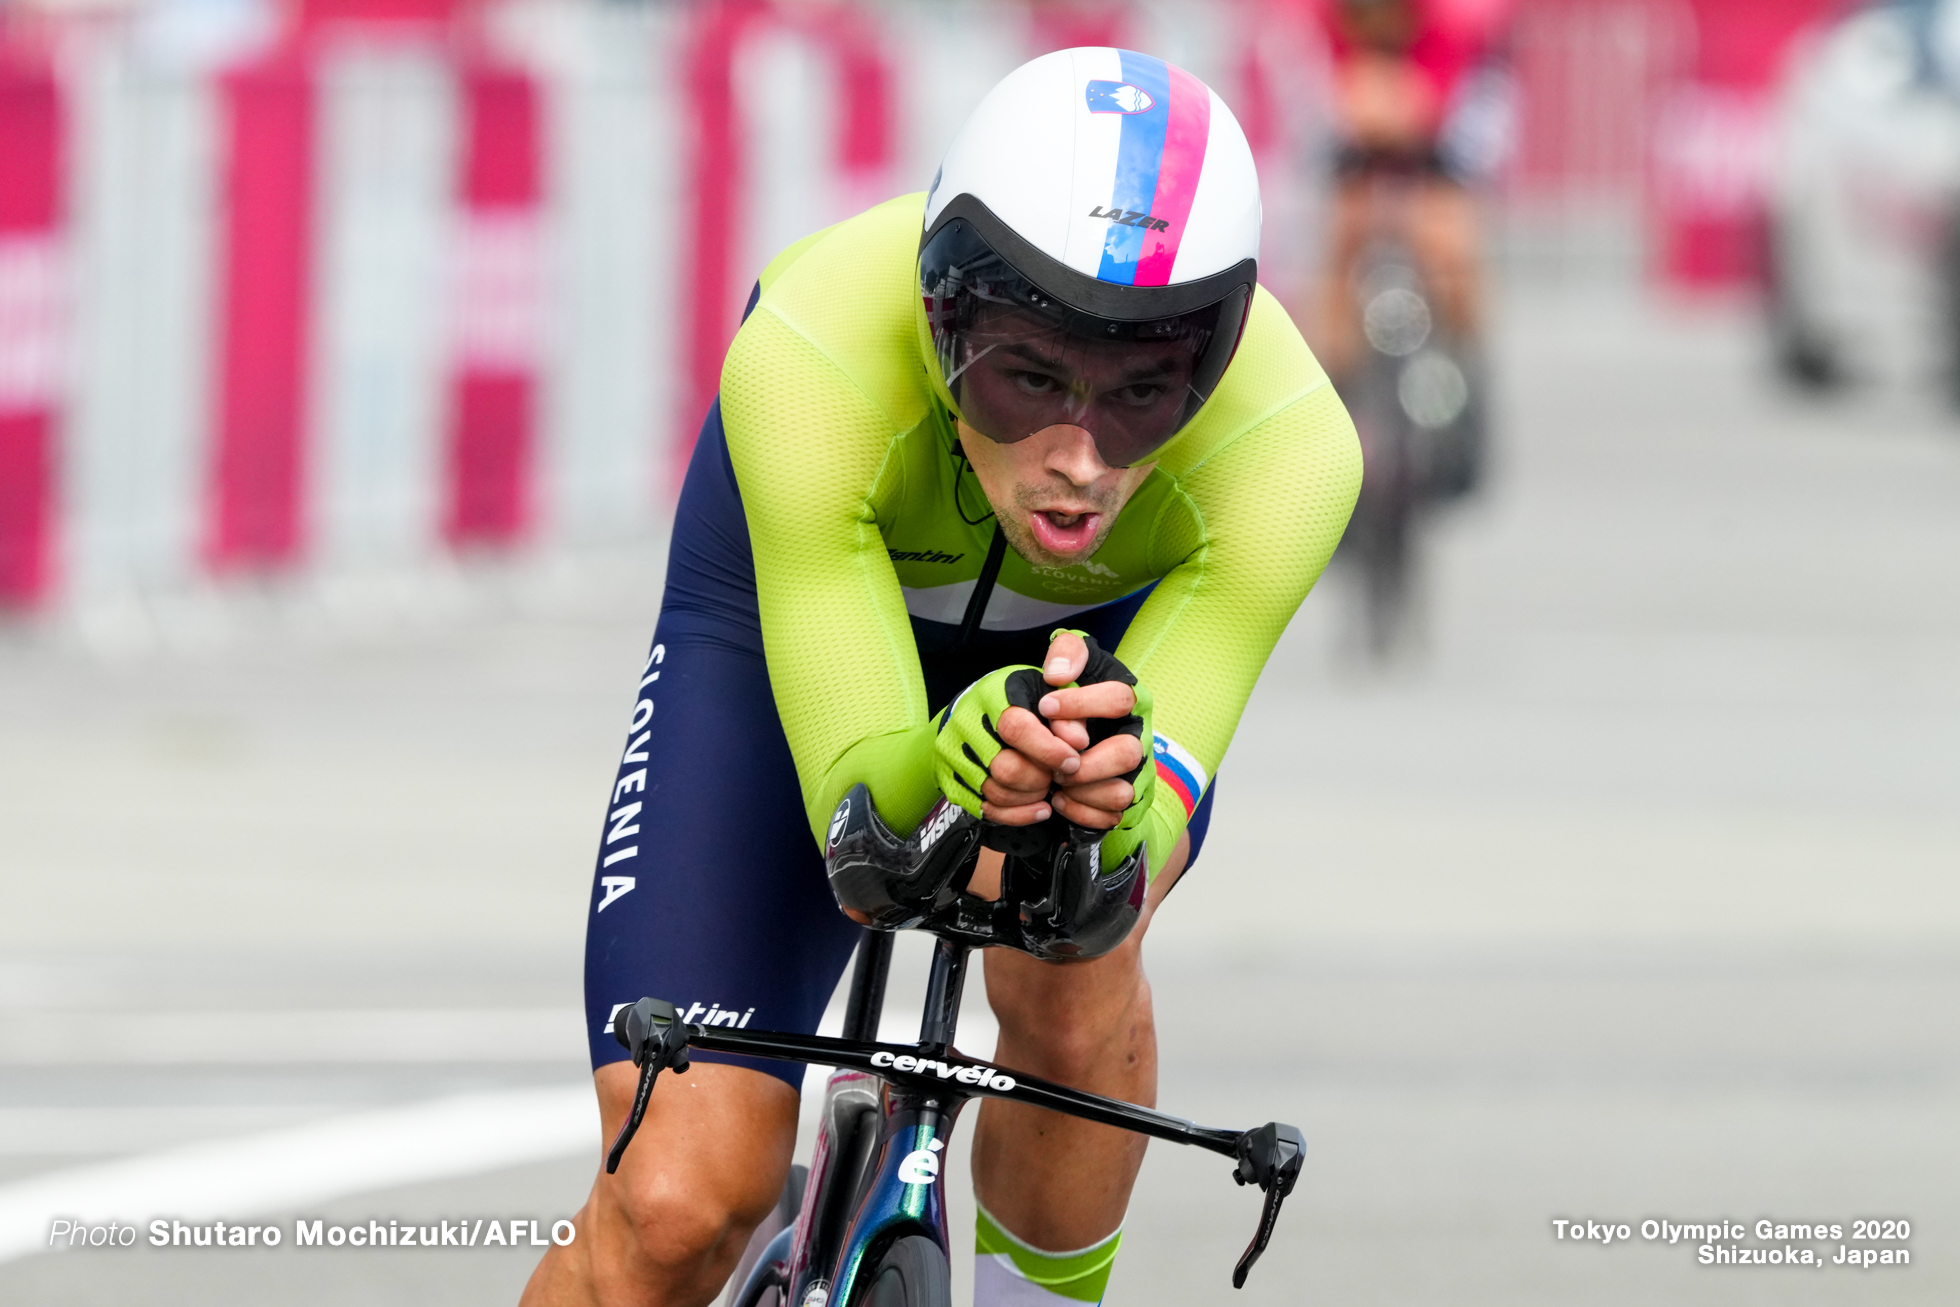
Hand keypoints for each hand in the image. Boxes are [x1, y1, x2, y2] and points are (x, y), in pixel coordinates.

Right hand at [934, 665, 1082, 827]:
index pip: (1016, 728)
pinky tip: (1038, 807)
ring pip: (996, 792)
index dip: (1049, 750)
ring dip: (1030, 796)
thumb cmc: (1016, 701)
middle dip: (1040, 778)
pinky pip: (987, 810)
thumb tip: (1077, 741)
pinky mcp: (951, 781)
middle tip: (1056, 776)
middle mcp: (965, 725)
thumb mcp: (1046, 694)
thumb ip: (1066, 713)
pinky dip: (1018, 814)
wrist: (972, 710)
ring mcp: (953, 755)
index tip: (1072, 761)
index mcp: (990, 697)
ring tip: (1045, 786)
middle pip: (1006, 768)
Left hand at [1030, 631, 1148, 831]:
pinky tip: (1060, 800)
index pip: (1120, 698)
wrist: (1086, 741)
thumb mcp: (1073, 664)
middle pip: (1127, 753)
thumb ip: (1069, 651)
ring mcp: (1138, 772)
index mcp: (1130, 700)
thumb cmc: (1074, 700)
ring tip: (1054, 782)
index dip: (1082, 703)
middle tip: (1054, 762)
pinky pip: (1111, 817)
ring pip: (1121, 792)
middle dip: (1084, 763)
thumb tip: (1058, 673)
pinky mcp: (1130, 802)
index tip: (1045, 706)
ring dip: (1081, 791)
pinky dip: (1081, 812)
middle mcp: (1139, 736)